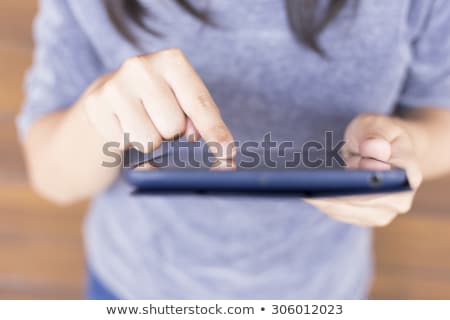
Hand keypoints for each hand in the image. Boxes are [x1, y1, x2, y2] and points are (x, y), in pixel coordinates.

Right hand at [83, 48, 234, 164]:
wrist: (109, 97)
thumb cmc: (156, 101)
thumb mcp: (181, 100)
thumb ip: (201, 121)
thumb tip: (224, 155)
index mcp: (172, 61)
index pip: (199, 103)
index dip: (215, 132)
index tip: (228, 154)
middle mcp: (142, 67)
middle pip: (174, 127)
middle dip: (172, 133)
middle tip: (160, 121)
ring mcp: (116, 85)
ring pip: (150, 141)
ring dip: (151, 141)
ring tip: (142, 123)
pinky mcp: (96, 106)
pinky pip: (125, 145)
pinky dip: (128, 143)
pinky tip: (123, 125)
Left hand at [305, 113, 422, 226]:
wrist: (386, 150)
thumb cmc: (381, 135)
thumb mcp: (378, 124)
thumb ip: (376, 134)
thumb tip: (374, 149)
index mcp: (408, 175)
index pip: (385, 188)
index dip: (361, 187)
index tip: (335, 180)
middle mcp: (399, 201)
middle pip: (361, 204)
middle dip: (334, 195)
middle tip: (308, 185)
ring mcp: (381, 212)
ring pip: (346, 211)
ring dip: (324, 200)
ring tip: (302, 188)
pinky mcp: (362, 216)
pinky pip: (338, 213)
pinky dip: (322, 202)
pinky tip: (306, 192)